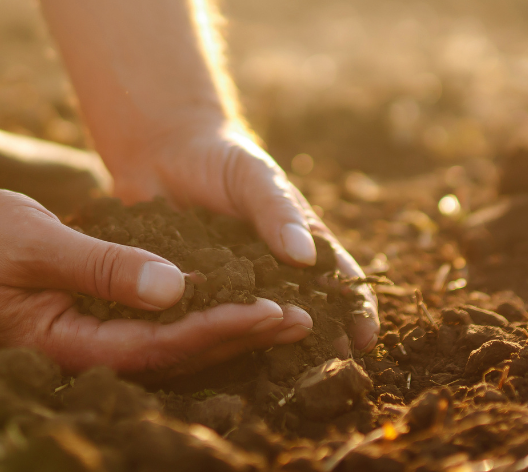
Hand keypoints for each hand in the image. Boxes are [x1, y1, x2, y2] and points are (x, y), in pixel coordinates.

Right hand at [0, 183, 312, 375]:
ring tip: (283, 315)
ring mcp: (83, 337)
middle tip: (301, 320)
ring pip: (167, 344)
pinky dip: (193, 312)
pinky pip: (150, 324)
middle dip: (238, 336)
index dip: (220, 329)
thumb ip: (105, 268)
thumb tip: (176, 289)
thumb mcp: (39, 243)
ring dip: (224, 329)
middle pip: (174, 355)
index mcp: (64, 345)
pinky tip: (230, 298)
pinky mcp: (85, 317)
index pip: (160, 347)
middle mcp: (79, 351)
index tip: (271, 309)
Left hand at [108, 124, 379, 353]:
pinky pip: (208, 318)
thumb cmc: (222, 158)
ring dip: (269, 346)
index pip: (337, 279)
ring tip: (283, 376)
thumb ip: (278, 212)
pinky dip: (216, 338)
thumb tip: (306, 256)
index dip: (355, 310)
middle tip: (329, 373)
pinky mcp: (194, 292)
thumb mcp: (254, 178)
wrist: (164, 151)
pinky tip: (218, 359)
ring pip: (256, 322)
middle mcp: (272, 269)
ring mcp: (234, 284)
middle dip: (320, 342)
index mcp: (299, 241)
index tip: (364, 339)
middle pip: (303, 312)